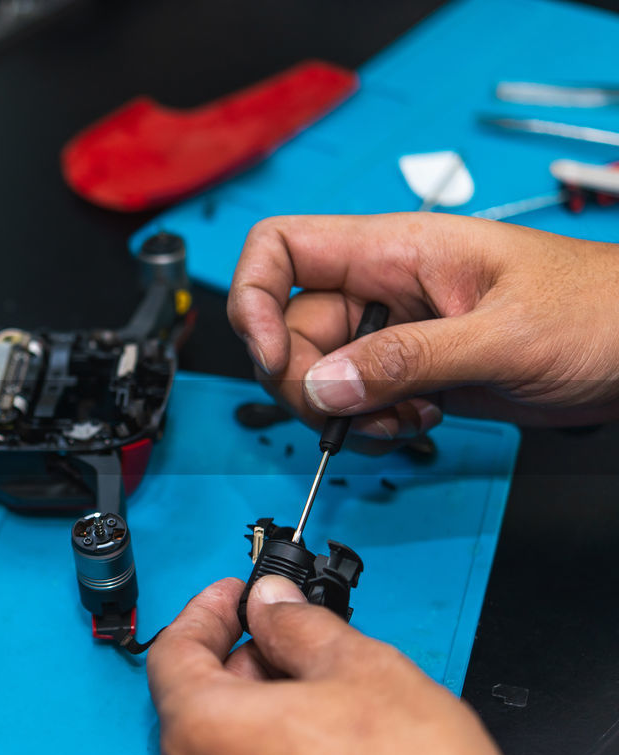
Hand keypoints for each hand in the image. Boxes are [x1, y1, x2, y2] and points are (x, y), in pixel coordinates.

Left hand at [146, 576, 542, 754]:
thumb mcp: (360, 669)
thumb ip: (297, 625)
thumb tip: (271, 604)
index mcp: (203, 736)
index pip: (173, 653)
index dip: (207, 613)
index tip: (235, 597)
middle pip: (191, 702)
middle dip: (239, 660)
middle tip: (289, 639)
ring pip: (215, 747)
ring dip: (255, 709)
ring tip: (320, 694)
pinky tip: (318, 743)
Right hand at [226, 213, 618, 452]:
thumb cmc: (602, 311)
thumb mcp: (504, 334)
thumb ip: (408, 360)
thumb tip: (324, 386)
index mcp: (397, 248)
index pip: (281, 247)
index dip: (255, 298)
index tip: (274, 356)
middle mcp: (383, 288)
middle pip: (290, 326)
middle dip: (305, 380)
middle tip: (349, 410)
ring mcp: (394, 331)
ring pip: (318, 371)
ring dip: (343, 411)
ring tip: (404, 417)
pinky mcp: (411, 371)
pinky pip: (354, 400)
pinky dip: (370, 423)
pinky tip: (417, 422)